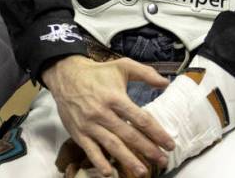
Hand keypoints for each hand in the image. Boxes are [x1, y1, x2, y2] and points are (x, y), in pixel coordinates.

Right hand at [42, 55, 173, 177]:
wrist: (65, 75)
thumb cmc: (97, 72)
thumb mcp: (122, 66)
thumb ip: (145, 73)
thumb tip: (165, 83)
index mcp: (115, 98)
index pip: (140, 119)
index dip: (156, 133)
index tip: (169, 144)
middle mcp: (102, 113)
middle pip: (129, 135)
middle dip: (148, 149)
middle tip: (163, 160)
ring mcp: (89, 124)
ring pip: (112, 145)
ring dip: (129, 160)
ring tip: (143, 171)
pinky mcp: (79, 132)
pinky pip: (90, 150)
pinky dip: (99, 162)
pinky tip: (109, 172)